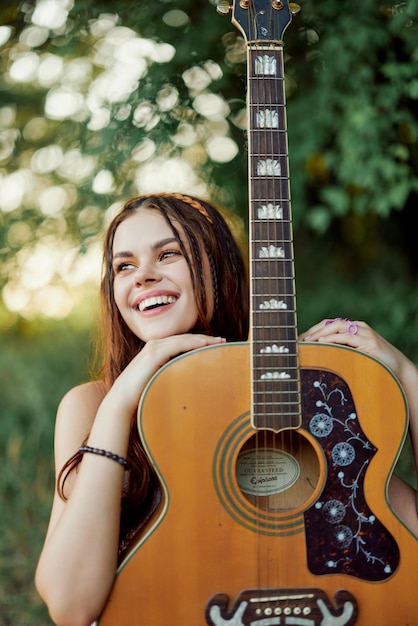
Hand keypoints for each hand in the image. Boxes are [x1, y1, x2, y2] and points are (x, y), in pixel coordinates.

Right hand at [110, 334, 225, 413]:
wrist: (124, 397)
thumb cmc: (142, 390)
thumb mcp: (161, 377)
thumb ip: (172, 372)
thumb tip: (191, 376)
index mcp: (158, 348)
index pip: (183, 341)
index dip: (200, 341)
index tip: (217, 344)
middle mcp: (157, 344)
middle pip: (186, 337)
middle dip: (206, 338)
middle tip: (224, 341)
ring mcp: (155, 347)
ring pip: (184, 339)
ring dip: (202, 339)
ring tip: (218, 342)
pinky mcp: (154, 353)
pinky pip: (177, 345)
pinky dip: (192, 343)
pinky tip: (204, 345)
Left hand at [299, 318, 406, 379]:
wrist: (399, 369)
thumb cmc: (376, 364)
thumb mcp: (355, 355)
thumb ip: (341, 351)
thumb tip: (318, 356)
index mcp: (354, 328)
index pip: (329, 324)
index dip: (313, 330)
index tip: (299, 340)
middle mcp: (358, 326)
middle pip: (330, 323)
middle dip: (313, 331)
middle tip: (299, 341)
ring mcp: (364, 332)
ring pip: (337, 326)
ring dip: (319, 333)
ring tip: (307, 342)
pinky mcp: (369, 341)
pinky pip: (347, 337)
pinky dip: (332, 338)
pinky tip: (321, 342)